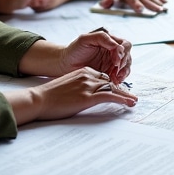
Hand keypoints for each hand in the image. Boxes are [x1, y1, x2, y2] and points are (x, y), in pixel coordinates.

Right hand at [8, 67, 137, 125]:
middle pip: (110, 81)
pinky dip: (122, 99)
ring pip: (113, 88)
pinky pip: (110, 96)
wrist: (39, 99)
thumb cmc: (49, 96)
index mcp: (83, 71)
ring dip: (126, 95)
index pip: (103, 76)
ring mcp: (88, 86)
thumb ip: (79, 86)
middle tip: (131, 97)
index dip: (113, 84)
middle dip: (122, 89)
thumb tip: (84, 94)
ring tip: (134, 101)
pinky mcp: (87, 97)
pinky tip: (129, 103)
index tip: (120, 91)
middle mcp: (87, 76)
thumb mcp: (67, 85)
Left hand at [59, 29, 132, 83]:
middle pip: (127, 56)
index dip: (122, 52)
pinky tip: (115, 81)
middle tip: (117, 70)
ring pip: (126, 66)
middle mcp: (112, 52)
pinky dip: (120, 79)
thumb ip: (102, 38)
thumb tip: (116, 45)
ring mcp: (112, 63)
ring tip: (118, 77)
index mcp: (109, 41)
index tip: (116, 60)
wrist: (65, 65)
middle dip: (124, 63)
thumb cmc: (74, 50)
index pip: (124, 45)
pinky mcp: (109, 74)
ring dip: (124, 72)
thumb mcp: (85, 39)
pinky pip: (120, 76)